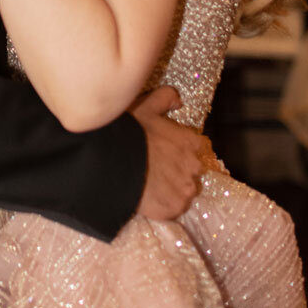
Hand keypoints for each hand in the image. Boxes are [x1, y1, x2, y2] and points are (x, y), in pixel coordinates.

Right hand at [131, 86, 203, 219]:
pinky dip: (164, 206)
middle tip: (156, 170)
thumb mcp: (145, 106)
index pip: (195, 147)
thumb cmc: (130, 132)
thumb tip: (178, 100)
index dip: (180, 150)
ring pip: (185, 192)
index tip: (165, 152)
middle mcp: (192, 166)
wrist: (113, 162)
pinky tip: (149, 198)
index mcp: (189, 142)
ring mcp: (184, 189)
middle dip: (179, 171)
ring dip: (173, 190)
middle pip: (192, 172)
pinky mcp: (173, 208)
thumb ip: (165, 98)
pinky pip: (174, 209)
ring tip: (152, 186)